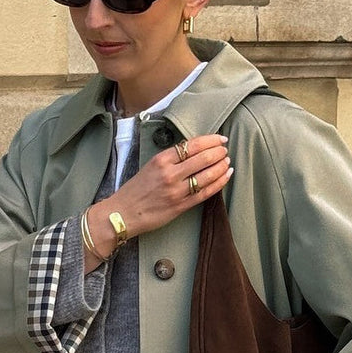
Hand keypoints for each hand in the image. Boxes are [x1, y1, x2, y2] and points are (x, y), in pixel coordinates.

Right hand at [85, 134, 232, 251]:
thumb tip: (194, 151)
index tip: (220, 139)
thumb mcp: (150, 166)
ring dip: (221, 166)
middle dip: (219, 152)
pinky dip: (219, 183)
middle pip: (203, 158)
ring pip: (207, 175)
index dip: (210, 140)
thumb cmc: (136, 189)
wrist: (124, 213)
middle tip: (225, 150)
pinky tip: (226, 176)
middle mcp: (170, 173)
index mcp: (162, 160)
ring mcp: (177, 191)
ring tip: (228, 161)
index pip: (192, 145)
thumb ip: (171, 159)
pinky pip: (205, 193)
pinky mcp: (181, 206)